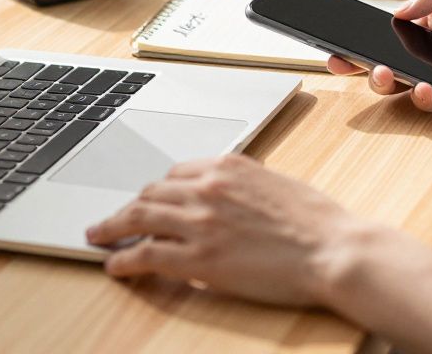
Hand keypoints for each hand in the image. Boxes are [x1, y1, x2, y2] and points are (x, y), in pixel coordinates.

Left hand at [86, 154, 369, 306]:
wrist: (333, 249)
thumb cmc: (318, 223)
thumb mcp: (277, 185)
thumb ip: (245, 186)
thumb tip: (230, 199)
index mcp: (230, 166)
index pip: (177, 172)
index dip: (157, 190)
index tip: (148, 199)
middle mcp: (209, 187)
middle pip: (152, 192)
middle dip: (130, 206)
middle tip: (114, 218)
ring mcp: (200, 222)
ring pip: (139, 217)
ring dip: (112, 227)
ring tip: (97, 235)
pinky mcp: (198, 258)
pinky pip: (145, 254)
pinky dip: (123, 259)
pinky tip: (114, 266)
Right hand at [329, 0, 431, 109]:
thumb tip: (400, 11)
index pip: (392, 27)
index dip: (363, 36)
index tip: (338, 44)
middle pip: (391, 58)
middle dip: (366, 65)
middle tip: (358, 65)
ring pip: (408, 82)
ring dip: (392, 83)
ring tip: (390, 76)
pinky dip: (425, 98)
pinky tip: (425, 90)